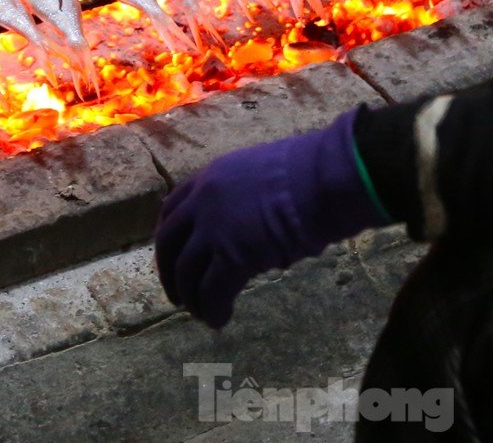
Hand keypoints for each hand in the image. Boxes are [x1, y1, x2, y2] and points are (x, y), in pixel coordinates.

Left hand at [155, 111, 385, 327]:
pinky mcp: (232, 257)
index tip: (172, 256)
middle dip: (170, 274)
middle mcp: (203, 201)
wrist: (323, 179)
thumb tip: (249, 228)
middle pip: (169, 243)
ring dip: (192, 298)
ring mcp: (214, 229)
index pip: (173, 209)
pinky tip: (221, 320)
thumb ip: (243, 198)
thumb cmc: (309, 172)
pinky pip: (212, 292)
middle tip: (179, 296)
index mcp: (211, 176)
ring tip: (203, 313)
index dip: (169, 237)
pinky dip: (213, 310)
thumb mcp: (262, 174)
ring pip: (187, 272)